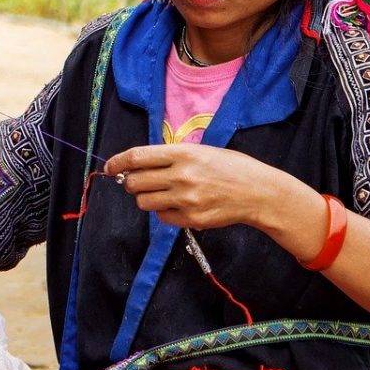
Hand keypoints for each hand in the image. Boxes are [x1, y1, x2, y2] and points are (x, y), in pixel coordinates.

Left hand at [104, 144, 301, 231]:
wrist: (260, 192)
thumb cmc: (231, 167)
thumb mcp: (201, 150)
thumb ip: (170, 156)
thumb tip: (137, 164)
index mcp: (183, 153)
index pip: (137, 157)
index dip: (117, 161)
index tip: (109, 166)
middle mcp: (182, 176)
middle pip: (135, 182)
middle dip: (130, 182)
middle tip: (137, 181)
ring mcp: (187, 199)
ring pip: (144, 202)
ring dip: (145, 198)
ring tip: (160, 193)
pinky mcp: (192, 219)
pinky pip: (162, 217)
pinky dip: (163, 212)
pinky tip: (177, 204)